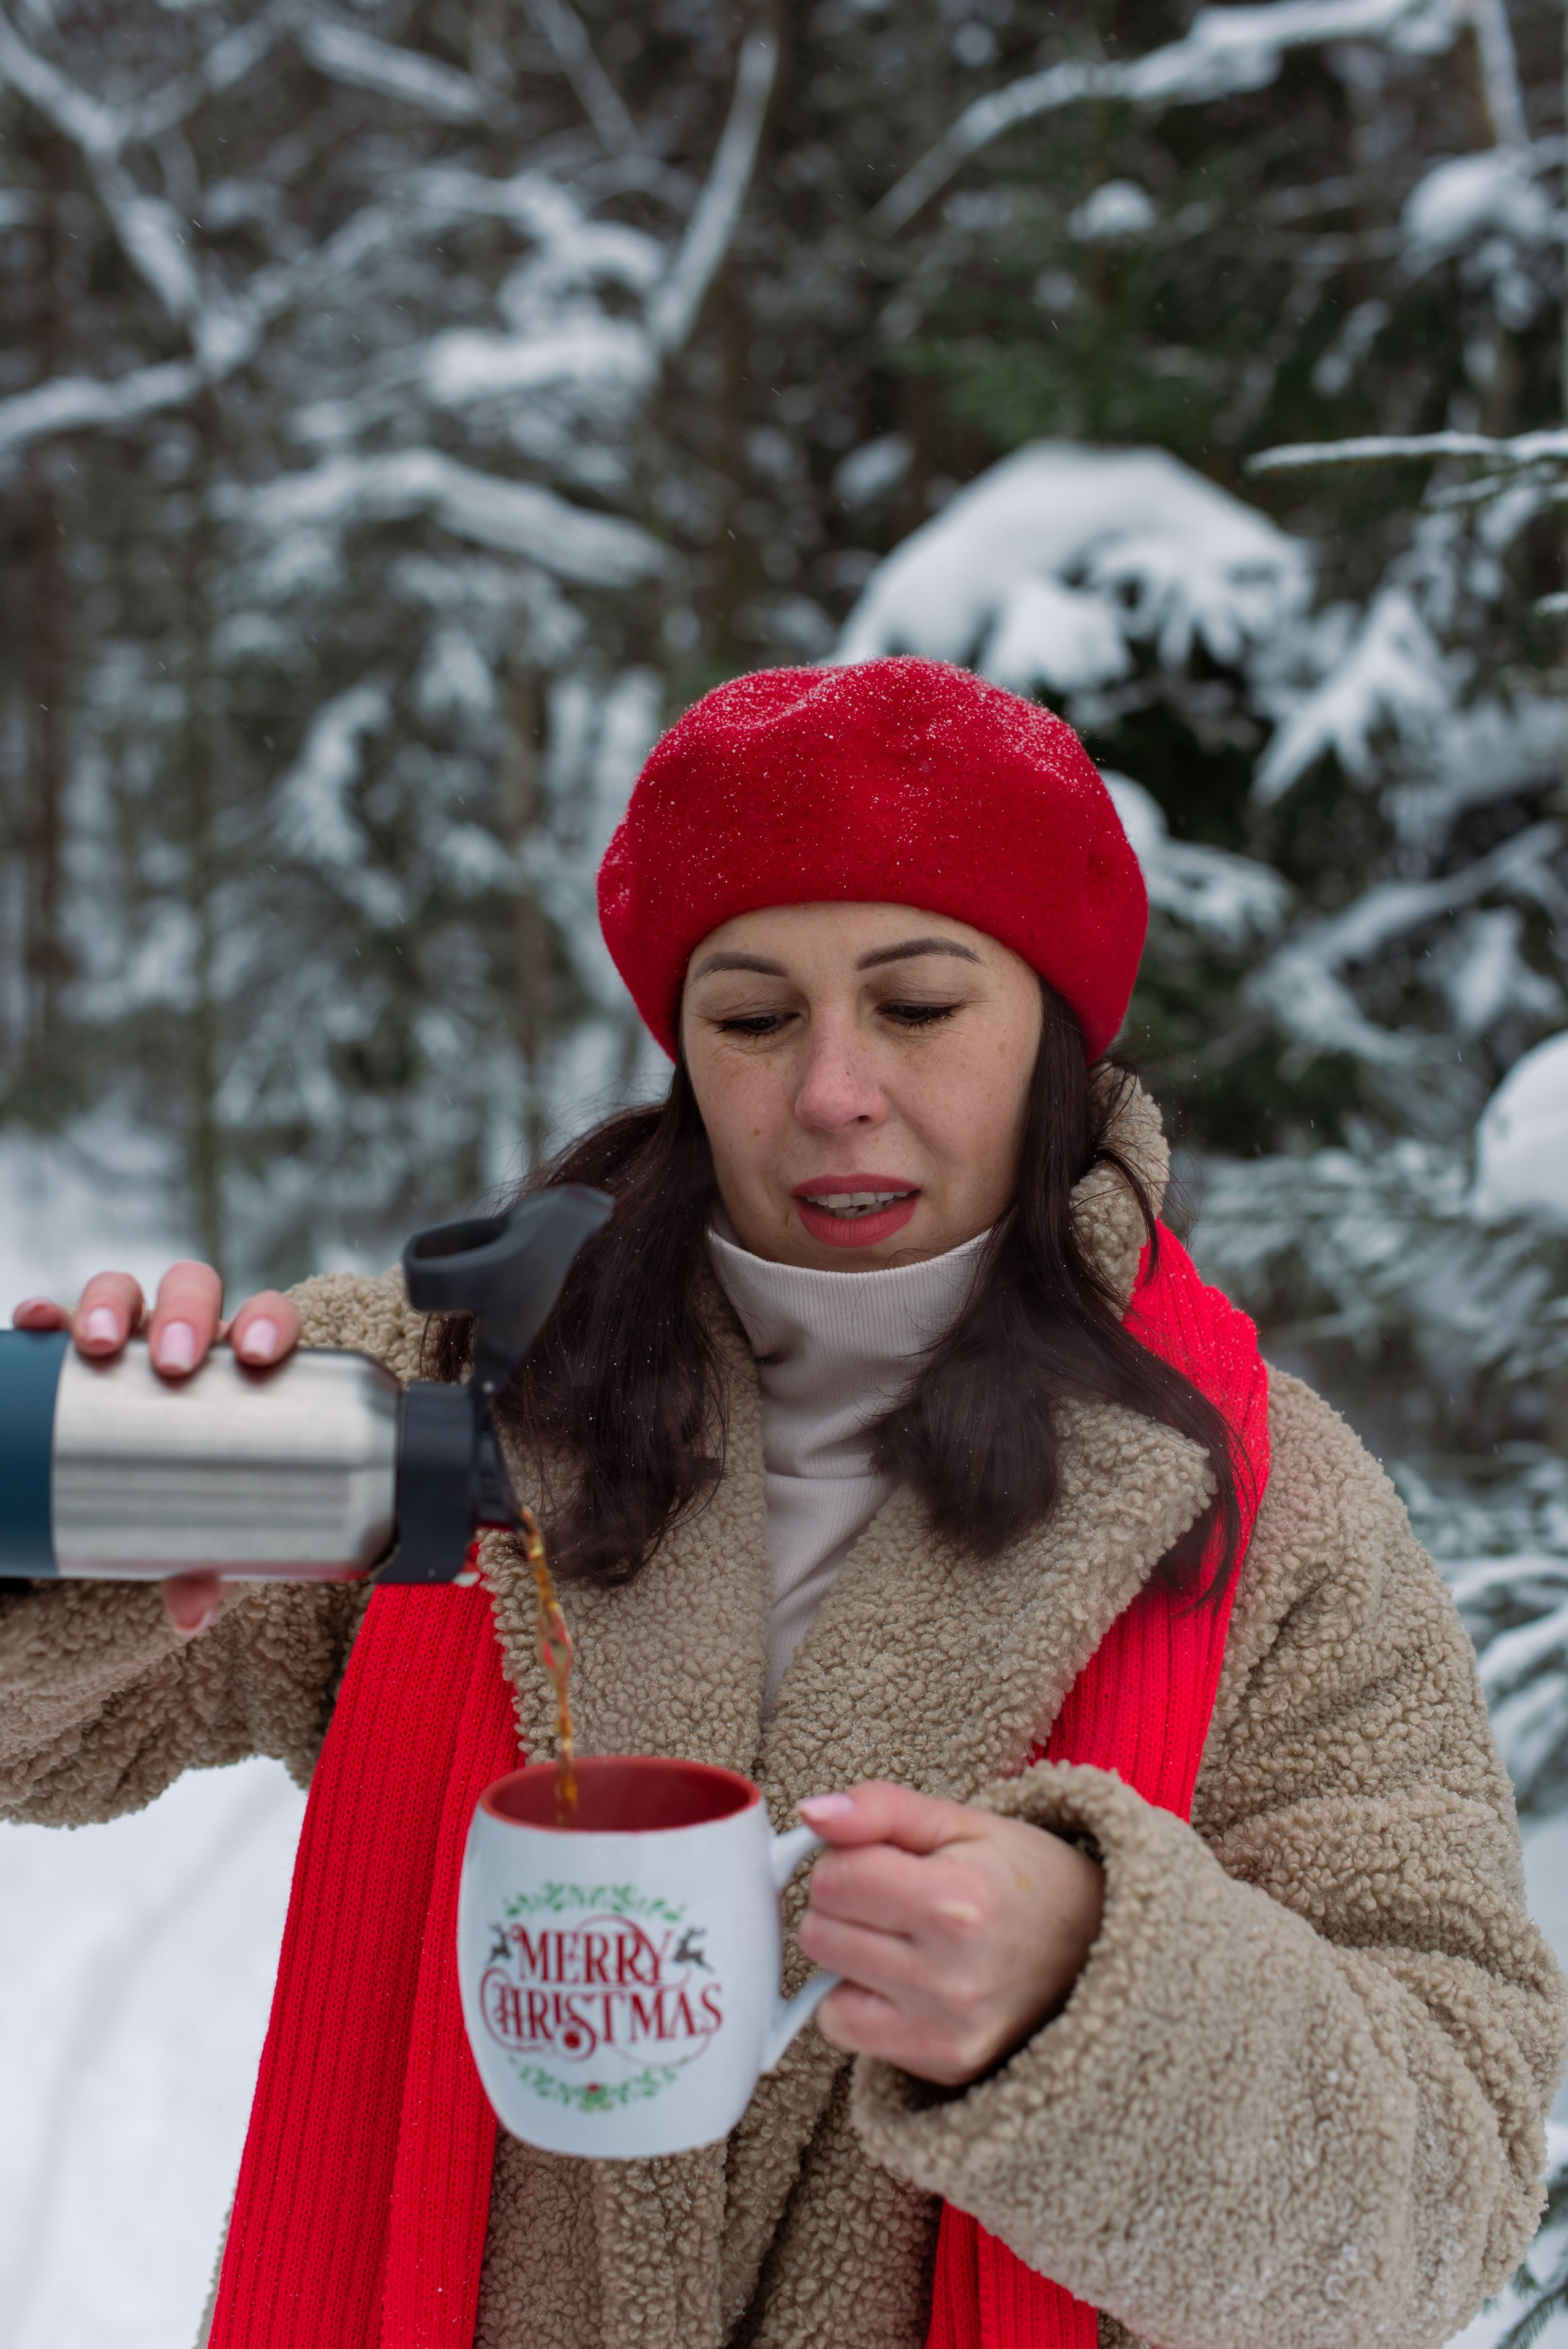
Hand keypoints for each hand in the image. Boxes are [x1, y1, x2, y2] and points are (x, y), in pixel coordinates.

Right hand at [11, 1264, 301, 1637]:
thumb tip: (191, 1618)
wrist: (126, 1492)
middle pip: (194, 1291)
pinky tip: (35, 1323)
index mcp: (239, 1365)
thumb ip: (198, 1567)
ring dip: (113, 1303)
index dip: (268, 1322)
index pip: (267, 1320)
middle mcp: (186, 1337)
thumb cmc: (184, 1494)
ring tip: (99, 1344)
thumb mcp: (195, 1530)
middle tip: (174, 1363)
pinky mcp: (71, 1348)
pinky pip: (57, 1318)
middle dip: (186, 1313)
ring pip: (125, 1290)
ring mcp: (129, 1336)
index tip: (257, 1355)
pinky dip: (48, 1315)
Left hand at [795, 1780, 1102, 2089]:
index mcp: (955, 1903)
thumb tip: (810, 1813)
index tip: (883, 1860)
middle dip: (843, 1906)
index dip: (846, 1859)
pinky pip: (847, 2030)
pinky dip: (860, 2003)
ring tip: (904, 1938)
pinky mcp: (941, 2064)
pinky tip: (904, 1982)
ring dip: (849, 1955)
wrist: (1098, 1946)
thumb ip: (880, 1808)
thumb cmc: (1023, 1876)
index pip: (833, 1878)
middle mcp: (949, 1977)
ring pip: (825, 1985)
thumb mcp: (960, 1822)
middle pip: (819, 1932)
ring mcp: (946, 2030)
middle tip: (895, 1899)